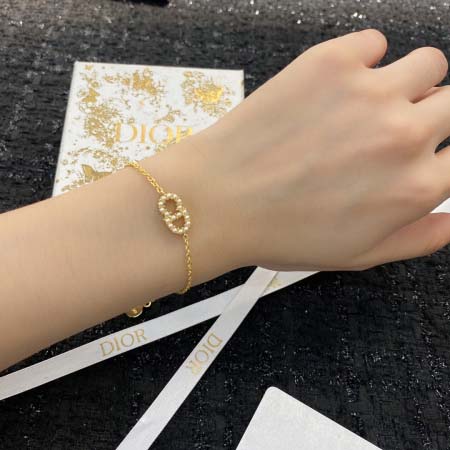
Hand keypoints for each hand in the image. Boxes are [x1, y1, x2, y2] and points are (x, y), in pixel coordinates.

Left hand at [187, 29, 449, 271]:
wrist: (218, 200)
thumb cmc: (278, 231)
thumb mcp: (355, 255)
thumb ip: (417, 238)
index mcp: (413, 188)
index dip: (443, 154)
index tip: (427, 151)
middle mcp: (403, 136)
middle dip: (434, 116)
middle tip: (396, 128)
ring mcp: (369, 92)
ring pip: (429, 64)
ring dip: (411, 80)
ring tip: (374, 101)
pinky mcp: (331, 61)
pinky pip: (374, 41)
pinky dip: (364, 58)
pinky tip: (339, 83)